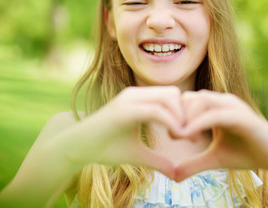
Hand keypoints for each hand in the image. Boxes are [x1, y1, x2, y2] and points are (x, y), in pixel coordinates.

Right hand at [60, 86, 183, 178]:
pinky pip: (156, 110)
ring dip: (180, 117)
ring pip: (169, 98)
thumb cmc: (105, 149)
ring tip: (180, 138)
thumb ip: (158, 160)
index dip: (184, 113)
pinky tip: (174, 137)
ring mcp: (129, 99)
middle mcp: (135, 94)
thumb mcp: (138, 154)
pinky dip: (171, 122)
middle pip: (174, 93)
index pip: (171, 96)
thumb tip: (176, 173)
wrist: (77, 149)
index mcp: (139, 99)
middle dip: (186, 113)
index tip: (190, 135)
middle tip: (188, 137)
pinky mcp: (125, 109)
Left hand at [174, 90, 267, 181]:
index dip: (174, 115)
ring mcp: (233, 106)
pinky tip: (190, 137)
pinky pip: (215, 114)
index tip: (168, 133)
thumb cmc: (246, 153)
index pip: (186, 101)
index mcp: (215, 107)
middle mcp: (222, 101)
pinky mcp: (241, 116)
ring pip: (201, 101)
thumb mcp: (214, 159)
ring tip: (179, 137)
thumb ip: (193, 164)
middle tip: (172, 135)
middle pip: (189, 97)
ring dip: (186, 117)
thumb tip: (172, 175)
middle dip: (176, 114)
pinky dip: (199, 123)